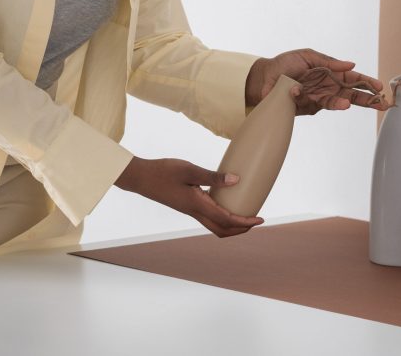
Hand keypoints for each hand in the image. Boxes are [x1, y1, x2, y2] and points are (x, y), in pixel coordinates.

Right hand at [114, 156, 263, 237]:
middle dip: (241, 229)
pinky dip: (220, 217)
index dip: (245, 222)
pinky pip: (207, 218)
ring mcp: (189, 210)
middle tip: (255, 220)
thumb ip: (212, 176)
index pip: (227, 220)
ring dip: (231, 226)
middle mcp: (194, 212)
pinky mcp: (185, 206)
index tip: (260, 219)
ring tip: (243, 215)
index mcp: (197, 205)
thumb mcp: (189, 170)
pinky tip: (224, 202)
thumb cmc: (163, 171)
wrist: (140, 178)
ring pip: (214, 226)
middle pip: (222, 230)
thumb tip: (236, 181)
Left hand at [245, 49, 386, 114]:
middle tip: (382, 104)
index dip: (366, 83)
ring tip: (349, 104)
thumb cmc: (284, 64)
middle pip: (351, 95)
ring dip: (343, 103)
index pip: (353, 79)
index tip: (379, 86)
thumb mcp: (307, 56)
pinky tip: (304, 93)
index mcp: (330, 73)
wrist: (263, 79)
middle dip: (367, 100)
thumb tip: (351, 64)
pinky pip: (316, 105)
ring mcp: (318, 98)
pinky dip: (314, 100)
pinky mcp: (307, 107)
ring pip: (336, 103)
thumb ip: (329, 62)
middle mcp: (328, 87)